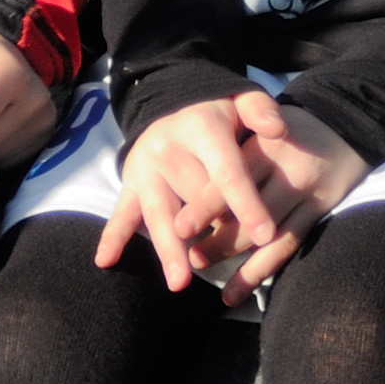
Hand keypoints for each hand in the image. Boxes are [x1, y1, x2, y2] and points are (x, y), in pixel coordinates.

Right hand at [98, 96, 285, 290]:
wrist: (174, 102)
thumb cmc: (219, 114)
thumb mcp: (243, 100)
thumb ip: (261, 111)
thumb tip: (278, 129)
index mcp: (201, 129)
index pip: (227, 172)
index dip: (247, 204)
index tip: (266, 235)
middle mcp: (167, 147)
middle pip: (192, 199)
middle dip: (211, 232)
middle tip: (224, 264)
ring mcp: (144, 167)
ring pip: (159, 213)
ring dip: (168, 250)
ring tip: (180, 282)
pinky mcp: (128, 182)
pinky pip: (121, 212)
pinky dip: (113, 236)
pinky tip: (106, 261)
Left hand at [200, 95, 373, 295]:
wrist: (346, 119)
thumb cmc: (286, 127)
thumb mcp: (258, 124)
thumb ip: (232, 153)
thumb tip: (185, 191)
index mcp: (264, 144)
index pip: (230, 178)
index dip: (204, 206)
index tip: (178, 229)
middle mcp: (287, 168)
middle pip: (248, 211)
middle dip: (216, 240)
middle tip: (190, 258)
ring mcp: (306, 191)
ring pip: (268, 236)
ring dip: (235, 262)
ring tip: (206, 272)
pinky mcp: (320, 208)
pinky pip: (288, 245)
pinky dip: (260, 271)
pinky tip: (235, 292)